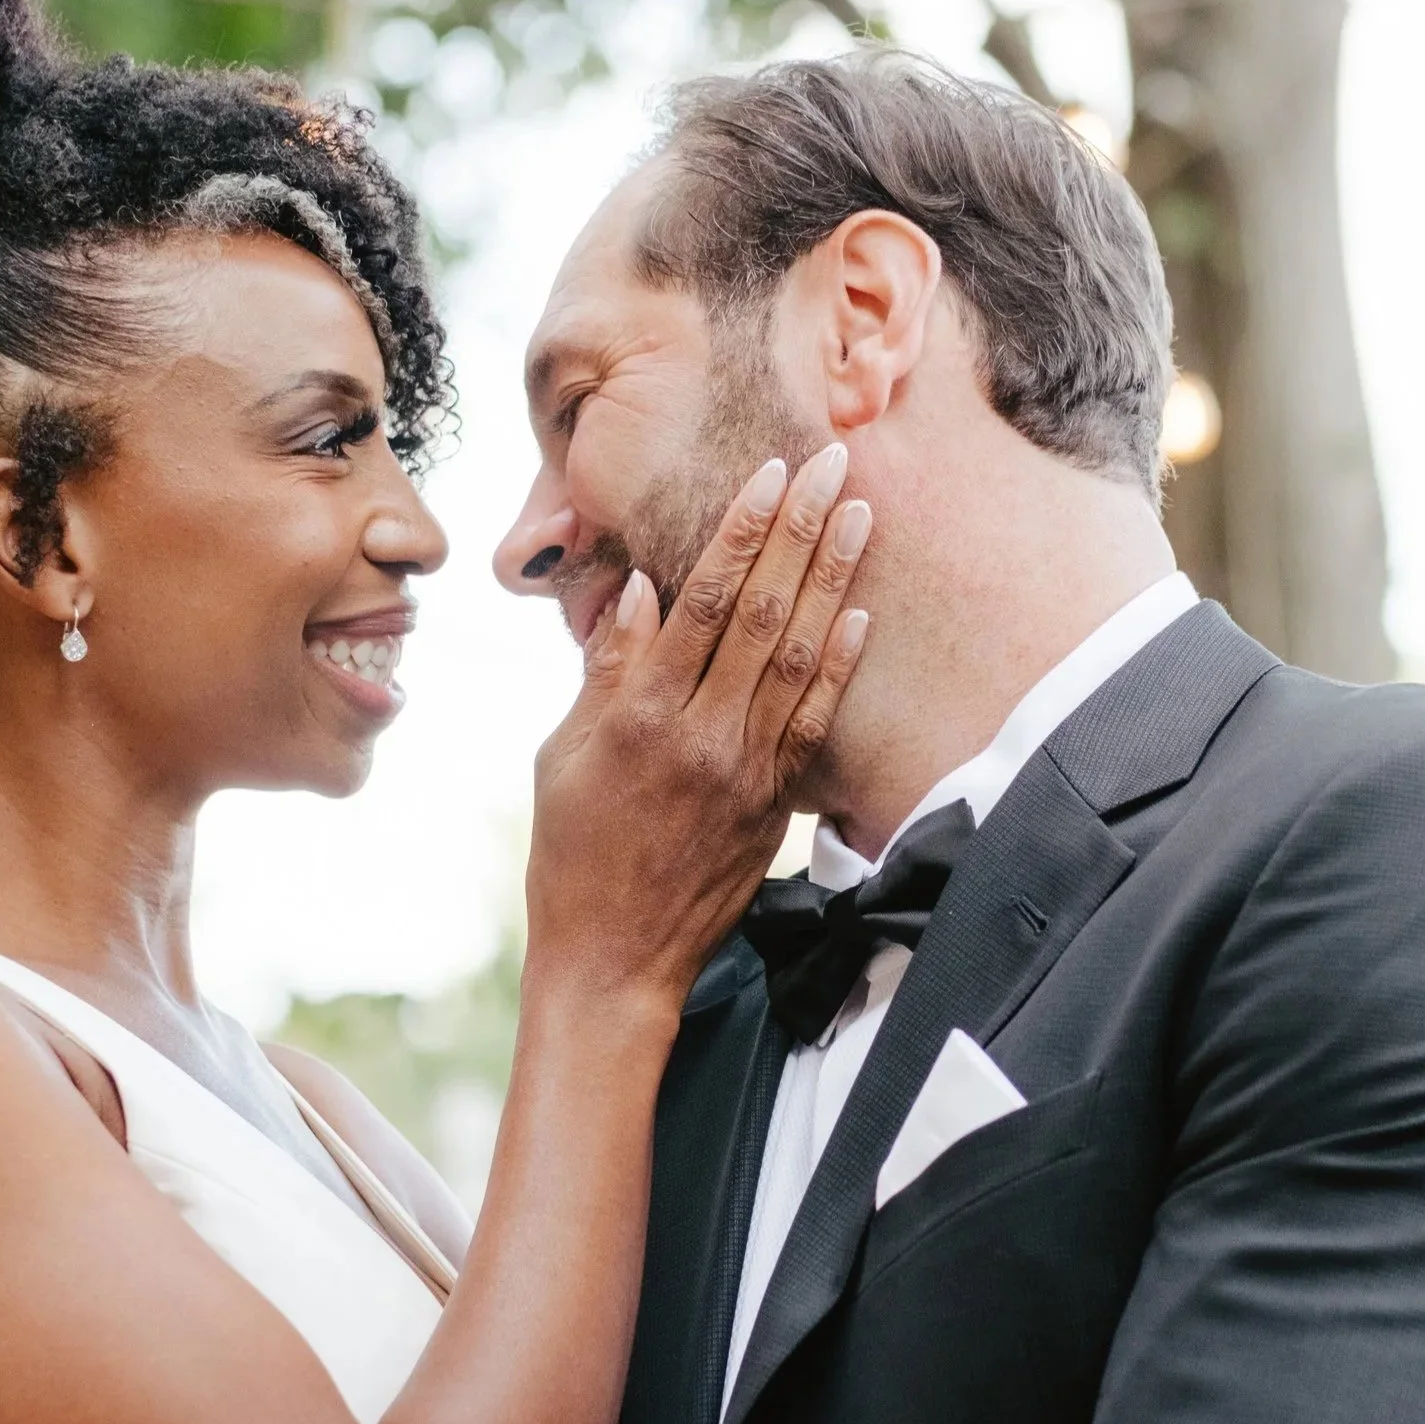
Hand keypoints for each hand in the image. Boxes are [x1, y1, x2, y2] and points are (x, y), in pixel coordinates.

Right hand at [526, 447, 869, 1015]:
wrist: (615, 960)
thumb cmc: (573, 854)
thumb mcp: (564, 755)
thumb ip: (607, 671)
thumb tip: (639, 588)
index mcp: (640, 717)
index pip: (700, 601)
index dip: (741, 530)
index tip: (770, 472)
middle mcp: (702, 738)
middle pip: (762, 614)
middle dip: (800, 531)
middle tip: (834, 462)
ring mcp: (746, 774)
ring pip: (798, 658)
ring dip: (833, 580)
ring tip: (860, 514)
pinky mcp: (774, 806)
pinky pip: (814, 723)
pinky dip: (838, 666)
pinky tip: (859, 614)